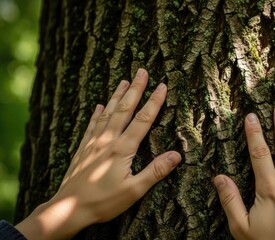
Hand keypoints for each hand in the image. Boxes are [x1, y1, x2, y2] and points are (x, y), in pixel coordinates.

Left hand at [16, 68, 180, 239]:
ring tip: (124, 80)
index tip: (162, 86)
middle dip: (135, 89)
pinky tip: (100, 105)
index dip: (154, 101)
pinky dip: (98, 113)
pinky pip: (92, 125)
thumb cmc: (103, 202)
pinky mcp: (84, 148)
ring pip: (108, 113)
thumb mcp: (134, 190)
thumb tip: (176, 155)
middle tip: (142, 71)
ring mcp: (94, 143)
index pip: (143, 120)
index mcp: (123, 149)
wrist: (69, 208)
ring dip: (117, 96)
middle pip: (125, 109)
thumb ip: (155, 171)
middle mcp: (108, 140)